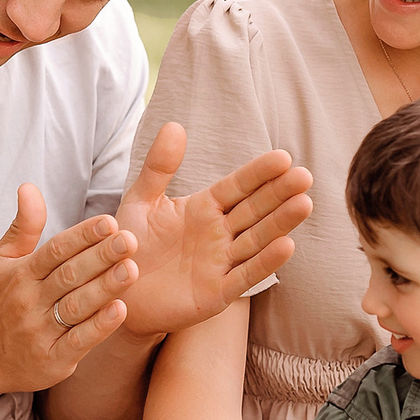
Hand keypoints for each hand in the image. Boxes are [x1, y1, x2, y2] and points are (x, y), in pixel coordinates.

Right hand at [0, 183, 139, 394]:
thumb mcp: (1, 261)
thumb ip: (24, 226)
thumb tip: (29, 187)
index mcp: (20, 274)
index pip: (54, 251)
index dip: (81, 236)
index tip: (109, 222)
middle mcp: (29, 302)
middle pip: (68, 276)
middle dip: (100, 257)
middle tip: (129, 240)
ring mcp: (39, 332)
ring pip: (75, 307)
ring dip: (104, 289)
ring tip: (131, 269)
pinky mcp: (51, 361)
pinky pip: (77, 342)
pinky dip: (99, 327)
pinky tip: (121, 310)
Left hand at [114, 125, 314, 339]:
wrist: (115, 293)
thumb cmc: (128, 246)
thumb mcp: (140, 201)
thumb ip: (158, 167)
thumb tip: (175, 125)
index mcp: (204, 208)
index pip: (238, 187)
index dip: (259, 173)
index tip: (284, 158)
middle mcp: (219, 234)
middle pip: (255, 210)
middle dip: (280, 193)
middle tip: (305, 176)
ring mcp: (221, 263)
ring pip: (257, 240)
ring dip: (281, 224)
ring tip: (304, 204)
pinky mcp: (216, 293)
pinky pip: (244, 275)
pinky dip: (264, 262)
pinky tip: (286, 245)